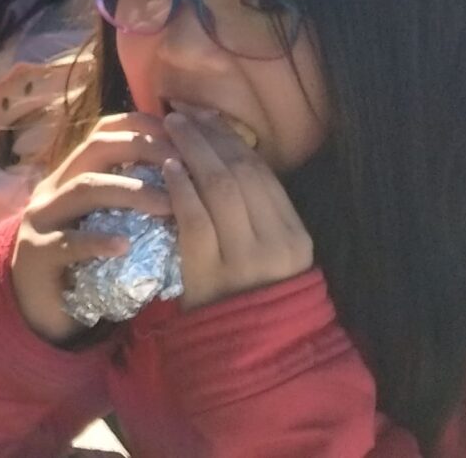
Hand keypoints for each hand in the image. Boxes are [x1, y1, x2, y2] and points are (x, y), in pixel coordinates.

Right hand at [9, 112, 177, 344]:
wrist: (37, 306)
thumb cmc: (83, 261)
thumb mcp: (105, 221)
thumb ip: (131, 198)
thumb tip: (189, 178)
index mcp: (72, 173)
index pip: (105, 130)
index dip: (144, 126)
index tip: (181, 136)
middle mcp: (54, 186)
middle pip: (96, 148)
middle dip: (143, 150)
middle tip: (183, 166)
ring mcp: (41, 218)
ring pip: (85, 188)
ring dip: (130, 192)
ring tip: (168, 206)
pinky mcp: (36, 252)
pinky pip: (68, 242)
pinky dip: (98, 241)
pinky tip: (125, 247)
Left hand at [164, 108, 312, 310]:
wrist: (245, 351)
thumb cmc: (253, 295)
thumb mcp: (272, 253)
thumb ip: (259, 211)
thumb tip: (227, 151)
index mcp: (297, 235)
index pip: (262, 173)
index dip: (232, 139)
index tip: (207, 116)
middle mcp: (276, 242)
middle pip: (241, 173)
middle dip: (210, 136)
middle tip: (183, 113)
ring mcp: (244, 258)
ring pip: (219, 188)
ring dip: (192, 151)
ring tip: (171, 129)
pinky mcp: (210, 271)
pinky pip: (194, 218)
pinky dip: (181, 187)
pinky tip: (168, 167)